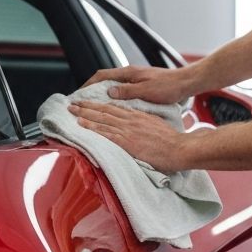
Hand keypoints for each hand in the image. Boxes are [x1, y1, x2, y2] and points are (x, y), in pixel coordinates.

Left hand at [69, 100, 186, 172]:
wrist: (180, 148)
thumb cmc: (171, 141)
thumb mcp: (155, 124)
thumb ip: (142, 122)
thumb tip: (134, 123)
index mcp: (137, 116)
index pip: (114, 107)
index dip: (99, 104)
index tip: (88, 102)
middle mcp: (130, 120)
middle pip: (104, 110)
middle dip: (87, 106)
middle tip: (73, 103)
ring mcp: (128, 130)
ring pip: (101, 119)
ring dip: (84, 114)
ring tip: (72, 110)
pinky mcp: (127, 141)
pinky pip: (105, 133)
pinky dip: (92, 127)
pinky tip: (82, 125)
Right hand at [83, 64, 195, 104]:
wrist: (186, 83)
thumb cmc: (169, 86)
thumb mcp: (147, 90)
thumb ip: (127, 91)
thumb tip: (109, 93)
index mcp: (129, 73)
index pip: (101, 76)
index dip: (88, 84)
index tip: (79, 94)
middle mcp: (130, 74)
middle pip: (105, 80)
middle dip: (92, 90)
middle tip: (82, 101)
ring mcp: (135, 79)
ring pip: (113, 86)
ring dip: (102, 94)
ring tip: (94, 105)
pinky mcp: (141, 86)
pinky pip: (122, 90)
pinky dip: (114, 97)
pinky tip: (114, 107)